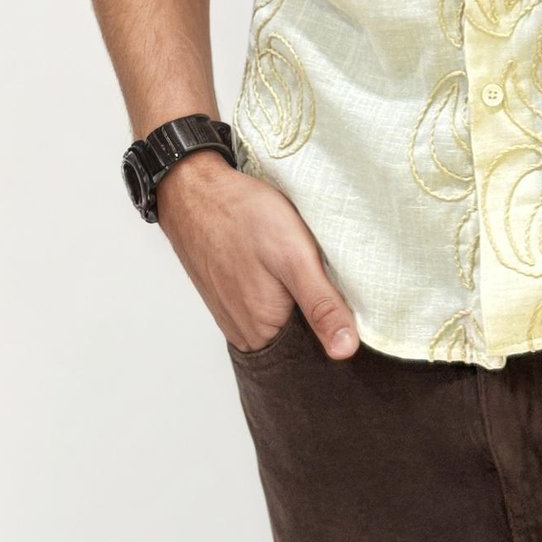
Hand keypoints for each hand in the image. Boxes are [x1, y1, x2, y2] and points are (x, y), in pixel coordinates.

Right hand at [154, 151, 361, 359]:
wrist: (194, 191)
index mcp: (265, 331)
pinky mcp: (228, 298)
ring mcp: (233, 316)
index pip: (316, 343)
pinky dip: (275, 287)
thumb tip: (346, 350)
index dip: (336, 317)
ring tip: (294, 262)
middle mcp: (246, 333)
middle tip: (317, 264)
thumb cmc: (243, 216)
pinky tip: (275, 263)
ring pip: (281, 316)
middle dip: (314, 306)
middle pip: (298, 331)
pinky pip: (262, 303)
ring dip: (294, 295)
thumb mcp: (295, 256)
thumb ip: (321, 305)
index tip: (342, 286)